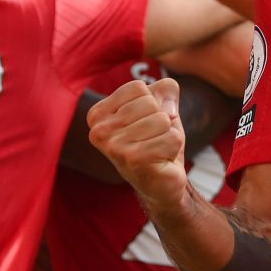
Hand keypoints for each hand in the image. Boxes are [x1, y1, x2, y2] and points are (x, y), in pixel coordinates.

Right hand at [86, 78, 188, 207]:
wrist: (161, 183)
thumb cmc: (155, 140)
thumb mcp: (159, 106)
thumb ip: (165, 88)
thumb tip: (168, 110)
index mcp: (97, 115)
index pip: (137, 88)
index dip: (151, 102)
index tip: (143, 123)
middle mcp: (99, 131)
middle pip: (150, 103)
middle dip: (161, 120)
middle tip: (151, 140)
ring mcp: (114, 147)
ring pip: (162, 119)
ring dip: (168, 135)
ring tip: (156, 150)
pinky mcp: (135, 160)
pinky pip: (172, 137)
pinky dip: (174, 148)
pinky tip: (161, 160)